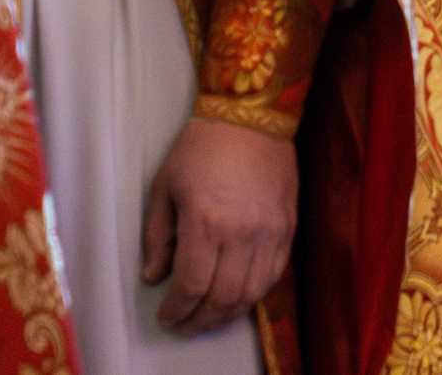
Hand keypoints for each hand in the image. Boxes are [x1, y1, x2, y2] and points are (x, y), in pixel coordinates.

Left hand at [140, 117, 297, 334]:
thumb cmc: (201, 148)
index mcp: (205, 222)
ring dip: (227, 314)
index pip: (191, 285)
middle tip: (184, 324)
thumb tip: (154, 277)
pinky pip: (273, 275)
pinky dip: (254, 295)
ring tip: (208, 317)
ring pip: (251, 294)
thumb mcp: (165, 187)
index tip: (165, 316)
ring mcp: (269, 232)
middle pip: (221, 298)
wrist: (251, 117)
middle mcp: (241, 233)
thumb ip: (157, 236)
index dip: (176, 309)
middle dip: (199, 320)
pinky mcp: (288, 228)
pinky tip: (237, 297)